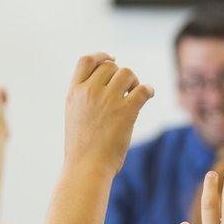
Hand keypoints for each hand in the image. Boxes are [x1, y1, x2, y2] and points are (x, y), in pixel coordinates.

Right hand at [65, 53, 153, 176]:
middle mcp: (90, 92)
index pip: (86, 61)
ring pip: (127, 73)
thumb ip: (84, 98)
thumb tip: (104, 83)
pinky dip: (148, 90)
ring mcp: (108, 100)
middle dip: (120, 75)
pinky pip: (143, 89)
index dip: (101, 56)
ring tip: (134, 95)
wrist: (86, 167)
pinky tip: (148, 95)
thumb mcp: (74, 116)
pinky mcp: (126, 111)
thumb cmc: (81, 148)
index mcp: (74, 93)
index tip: (112, 59)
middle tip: (126, 90)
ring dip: (134, 81)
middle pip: (110, 67)